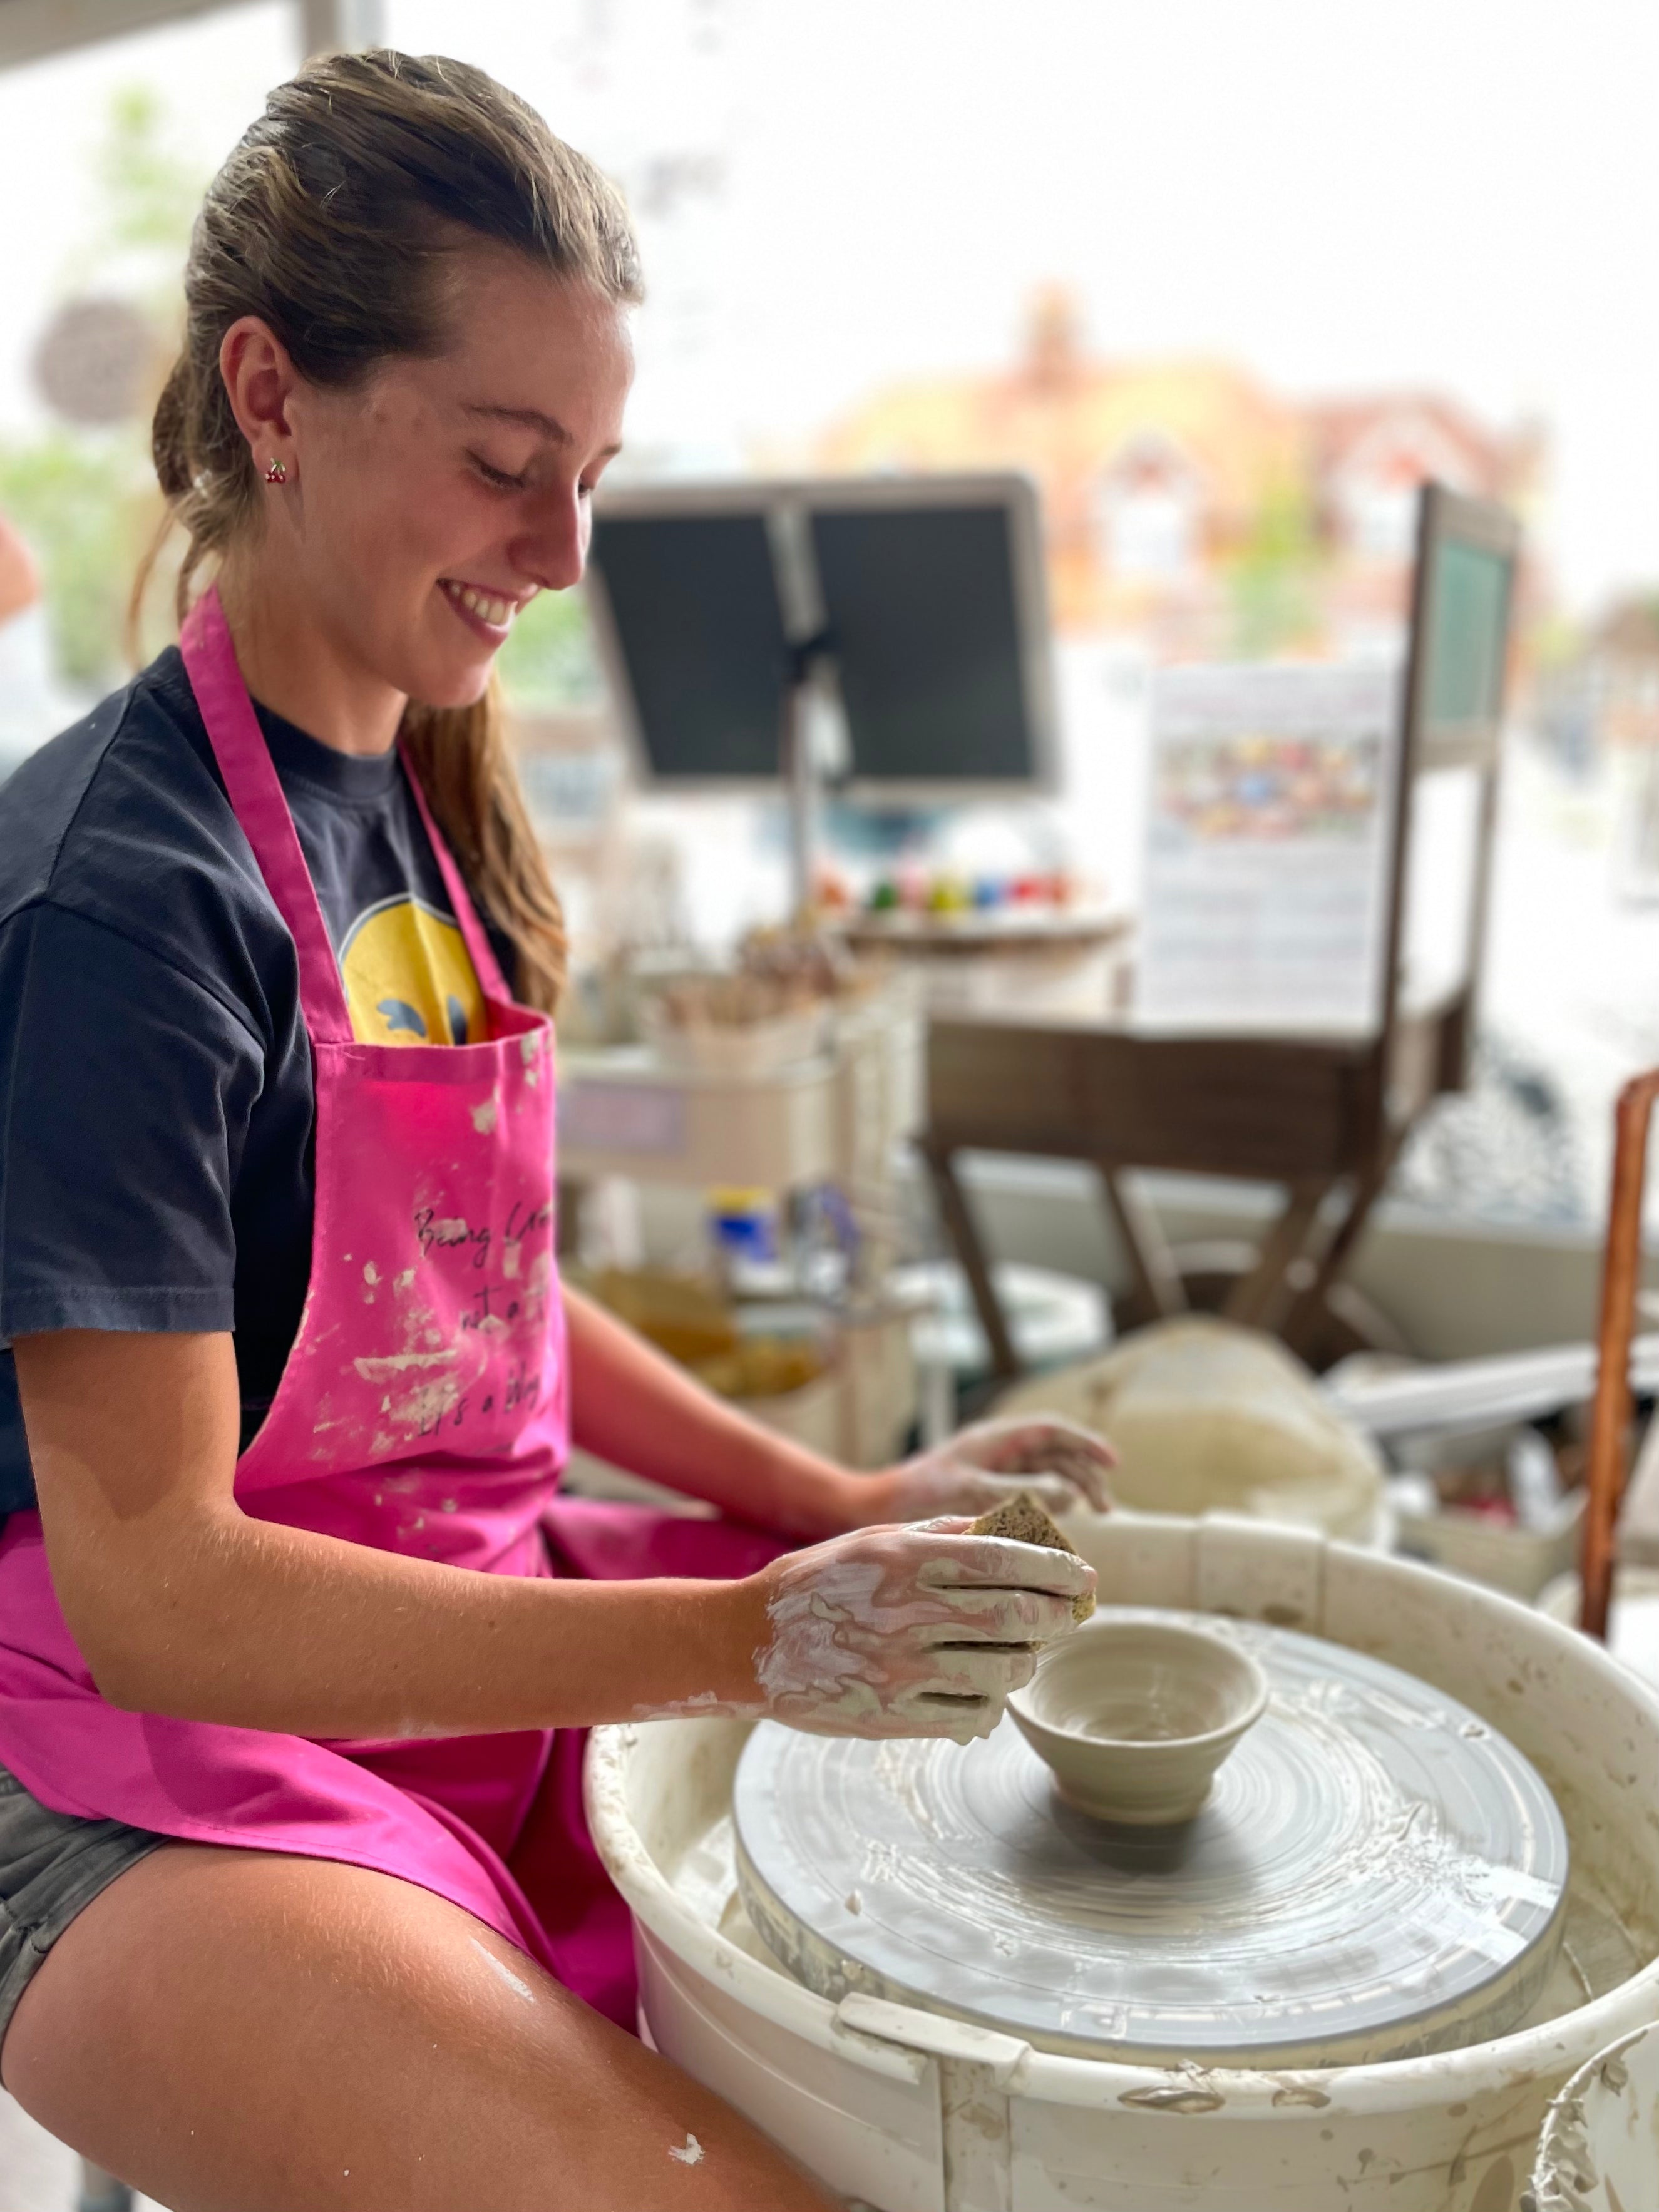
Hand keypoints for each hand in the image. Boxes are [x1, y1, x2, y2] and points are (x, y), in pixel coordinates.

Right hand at [723, 1519, 1095, 1743]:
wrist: (748, 1644)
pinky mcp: (895, 1716)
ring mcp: (903, 1670)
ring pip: (1003, 1669)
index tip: (1085, 1577)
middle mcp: (910, 1614)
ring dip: (1028, 1660)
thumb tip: (1007, 1531)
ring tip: (1027, 1649)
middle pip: (1016, 1616)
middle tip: (1072, 1613)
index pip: (1005, 1561)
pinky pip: (971, 1714)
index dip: (1057, 1569)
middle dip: (1058, 1616)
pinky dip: (991, 1701)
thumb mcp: (874, 1540)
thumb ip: (941, 1534)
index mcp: (907, 1562)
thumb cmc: (816, 1582)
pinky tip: (987, 1686)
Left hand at [856, 1416, 1115, 1527]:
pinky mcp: (983, 1496)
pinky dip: (1049, 1508)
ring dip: (1071, 1492)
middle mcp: (995, 1452)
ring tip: (1092, 1518)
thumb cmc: (917, 1495)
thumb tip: (1070, 1494)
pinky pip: (1028, 1496)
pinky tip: (1059, 1530)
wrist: (876, 1509)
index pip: (1050, 1431)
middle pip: (1054, 1455)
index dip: (1085, 1443)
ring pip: (1044, 1476)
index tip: (1113, 1463)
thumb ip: (1021, 1492)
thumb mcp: (971, 1491)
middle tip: (1105, 1508)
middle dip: (1084, 1475)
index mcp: (993, 1440)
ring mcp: (990, 1473)